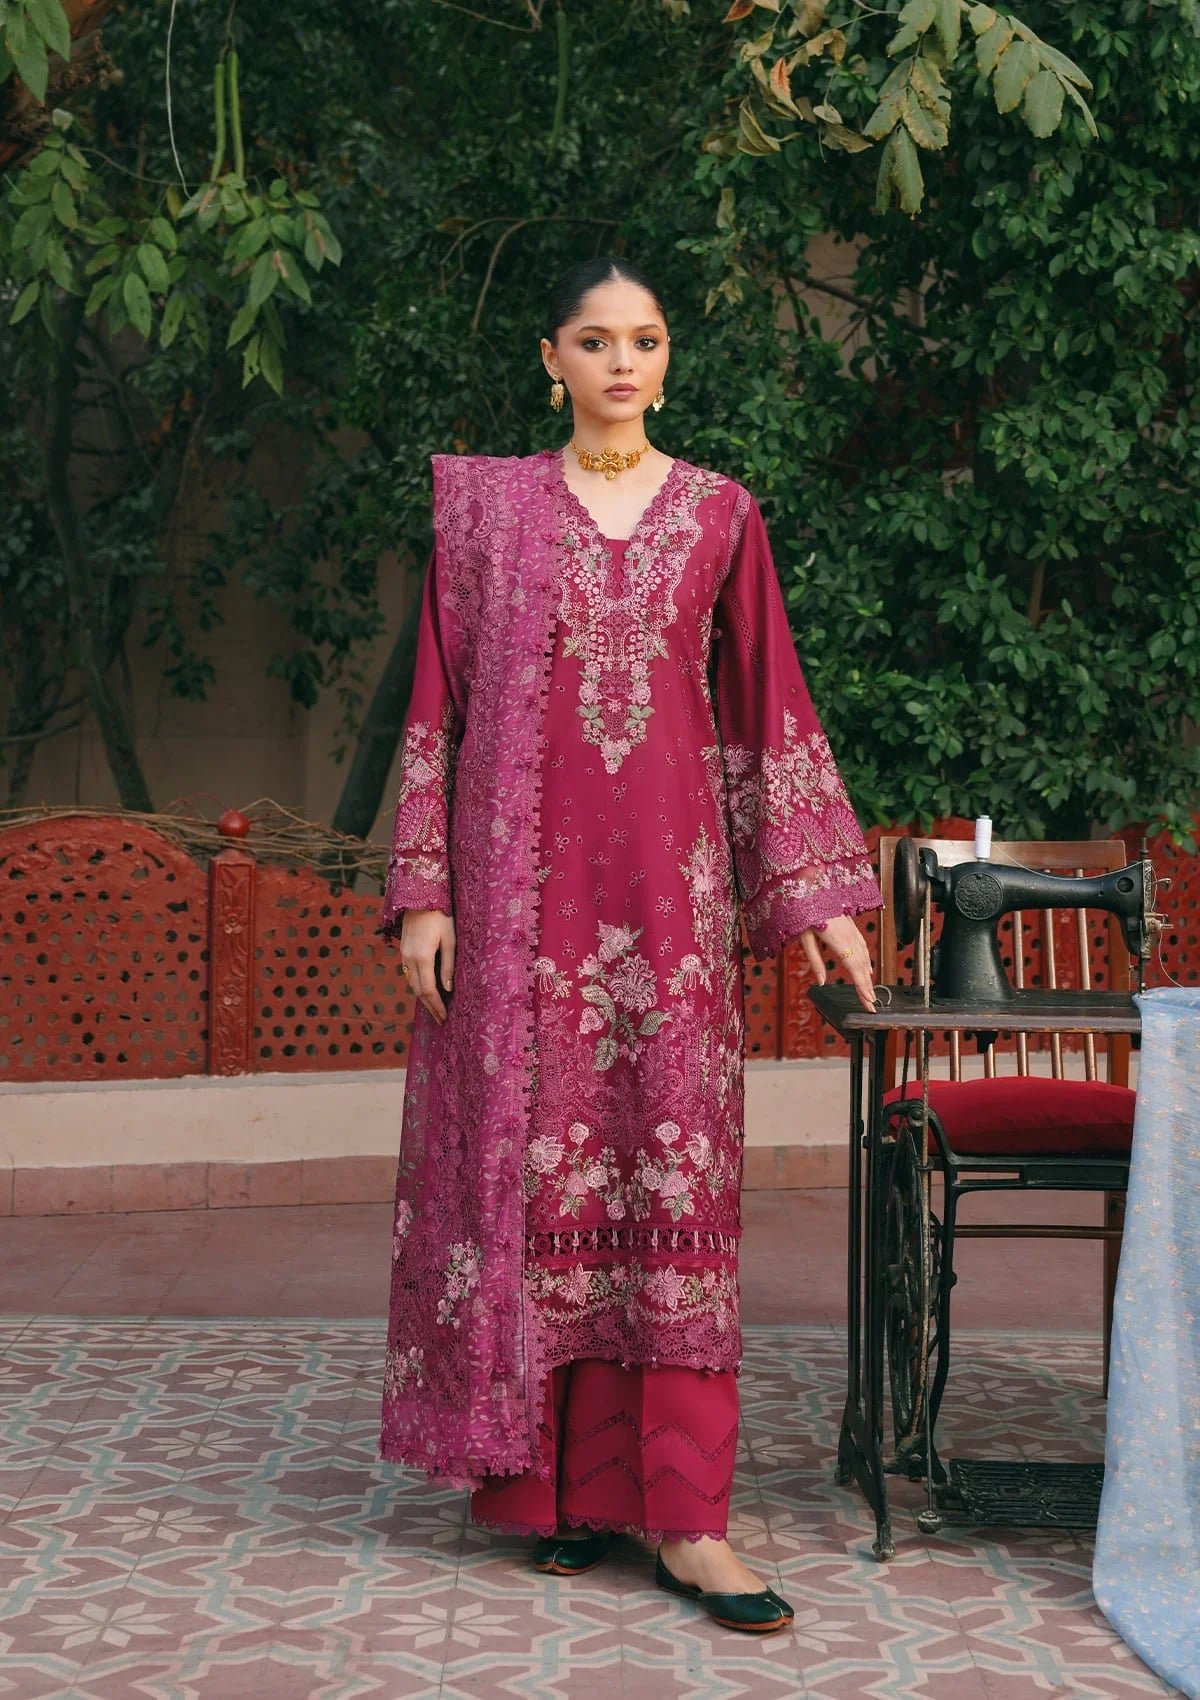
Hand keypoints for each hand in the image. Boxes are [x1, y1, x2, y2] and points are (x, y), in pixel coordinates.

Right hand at [399, 908, 455, 1025]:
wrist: (420, 896)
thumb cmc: (441, 916)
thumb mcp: (450, 940)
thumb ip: (448, 966)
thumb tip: (447, 989)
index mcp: (422, 957)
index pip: (428, 990)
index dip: (436, 1005)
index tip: (444, 1017)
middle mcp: (409, 958)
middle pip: (418, 990)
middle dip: (429, 1006)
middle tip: (440, 1019)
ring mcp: (404, 954)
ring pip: (412, 982)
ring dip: (423, 997)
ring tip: (434, 1008)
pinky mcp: (403, 949)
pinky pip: (409, 973)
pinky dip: (417, 985)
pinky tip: (426, 989)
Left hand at [799, 914, 875, 1011]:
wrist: (810, 885)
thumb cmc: (803, 910)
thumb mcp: (804, 938)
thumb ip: (815, 960)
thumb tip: (821, 981)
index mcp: (839, 940)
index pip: (855, 968)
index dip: (863, 987)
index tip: (869, 1002)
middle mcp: (850, 936)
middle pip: (863, 965)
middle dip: (868, 987)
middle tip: (871, 1004)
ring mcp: (852, 930)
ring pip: (864, 956)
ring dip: (868, 975)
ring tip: (869, 991)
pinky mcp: (851, 926)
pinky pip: (862, 946)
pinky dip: (866, 960)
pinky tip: (866, 967)